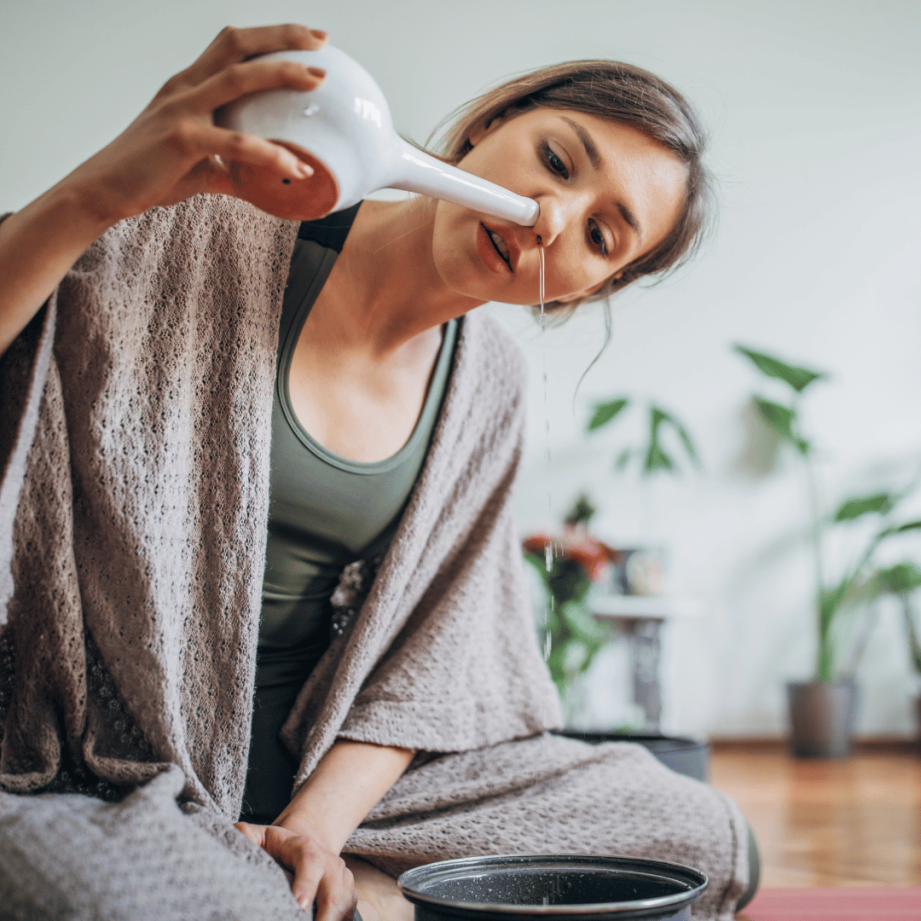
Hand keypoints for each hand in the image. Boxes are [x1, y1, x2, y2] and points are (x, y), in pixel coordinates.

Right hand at [60, 24, 329, 226]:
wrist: (105, 190)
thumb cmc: (151, 175)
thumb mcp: (199, 165)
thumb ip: (233, 168)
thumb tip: (264, 183)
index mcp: (189, 85)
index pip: (231, 45)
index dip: (270, 35)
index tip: (310, 39)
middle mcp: (186, 87)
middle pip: (238, 45)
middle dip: (282, 37)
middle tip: (323, 43)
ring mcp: (182, 109)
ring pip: (238, 79)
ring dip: (282, 74)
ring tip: (318, 82)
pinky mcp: (182, 139)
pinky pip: (237, 143)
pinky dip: (272, 153)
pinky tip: (297, 167)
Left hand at [234, 820, 356, 919]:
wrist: (306, 846)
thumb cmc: (277, 848)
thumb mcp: (261, 837)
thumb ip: (248, 835)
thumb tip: (238, 832)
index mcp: (305, 847)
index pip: (310, 861)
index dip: (306, 883)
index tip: (298, 905)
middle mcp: (329, 862)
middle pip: (334, 892)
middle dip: (324, 918)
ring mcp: (342, 879)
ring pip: (344, 906)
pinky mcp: (348, 895)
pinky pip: (347, 915)